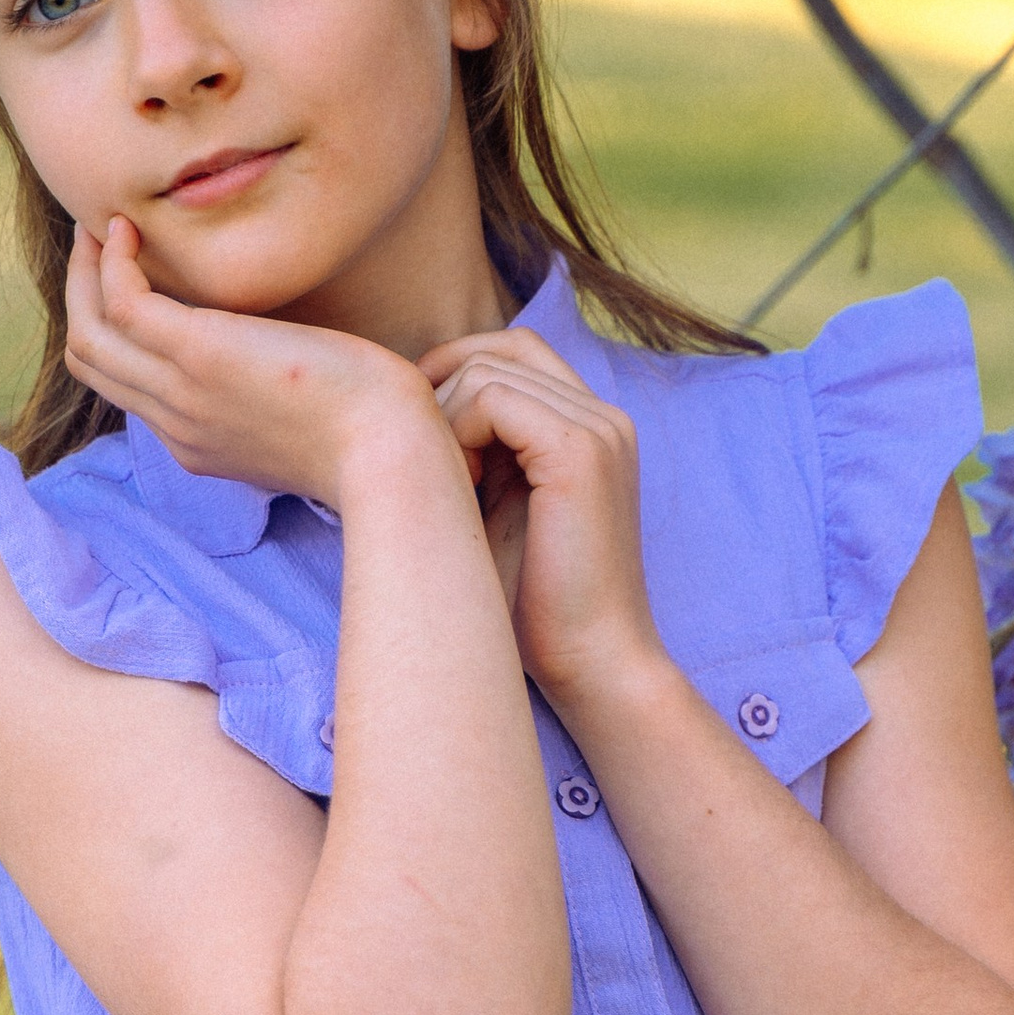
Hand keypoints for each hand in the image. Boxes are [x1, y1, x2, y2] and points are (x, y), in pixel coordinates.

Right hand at [66, 217, 442, 507]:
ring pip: (89, 334)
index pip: (127, 388)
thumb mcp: (304, 421)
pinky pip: (122, 303)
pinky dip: (113, 262)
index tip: (129, 280)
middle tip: (97, 241)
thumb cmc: (373, 431)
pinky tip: (131, 230)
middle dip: (83, 295)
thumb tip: (274, 360)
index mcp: (198, 442)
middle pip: (91, 362)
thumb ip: (268, 397)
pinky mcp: (198, 354)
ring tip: (101, 226)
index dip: (115, 331)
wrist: (389, 450)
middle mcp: (177, 424)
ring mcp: (182, 393)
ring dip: (85, 272)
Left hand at [418, 325, 668, 715]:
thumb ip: (477, 452)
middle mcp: (604, 417)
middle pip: (498, 349)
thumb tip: (409, 405)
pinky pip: (492, 398)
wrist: (592, 665)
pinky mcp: (580, 452)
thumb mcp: (497, 509)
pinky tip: (457, 487)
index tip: (418, 437)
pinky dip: (457, 433)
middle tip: (420, 460)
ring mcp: (598, 429)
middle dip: (441, 391)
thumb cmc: (537, 605)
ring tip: (446, 487)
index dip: (453, 375)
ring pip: (486, 370)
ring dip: (444, 420)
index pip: (514, 352)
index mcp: (592, 428)